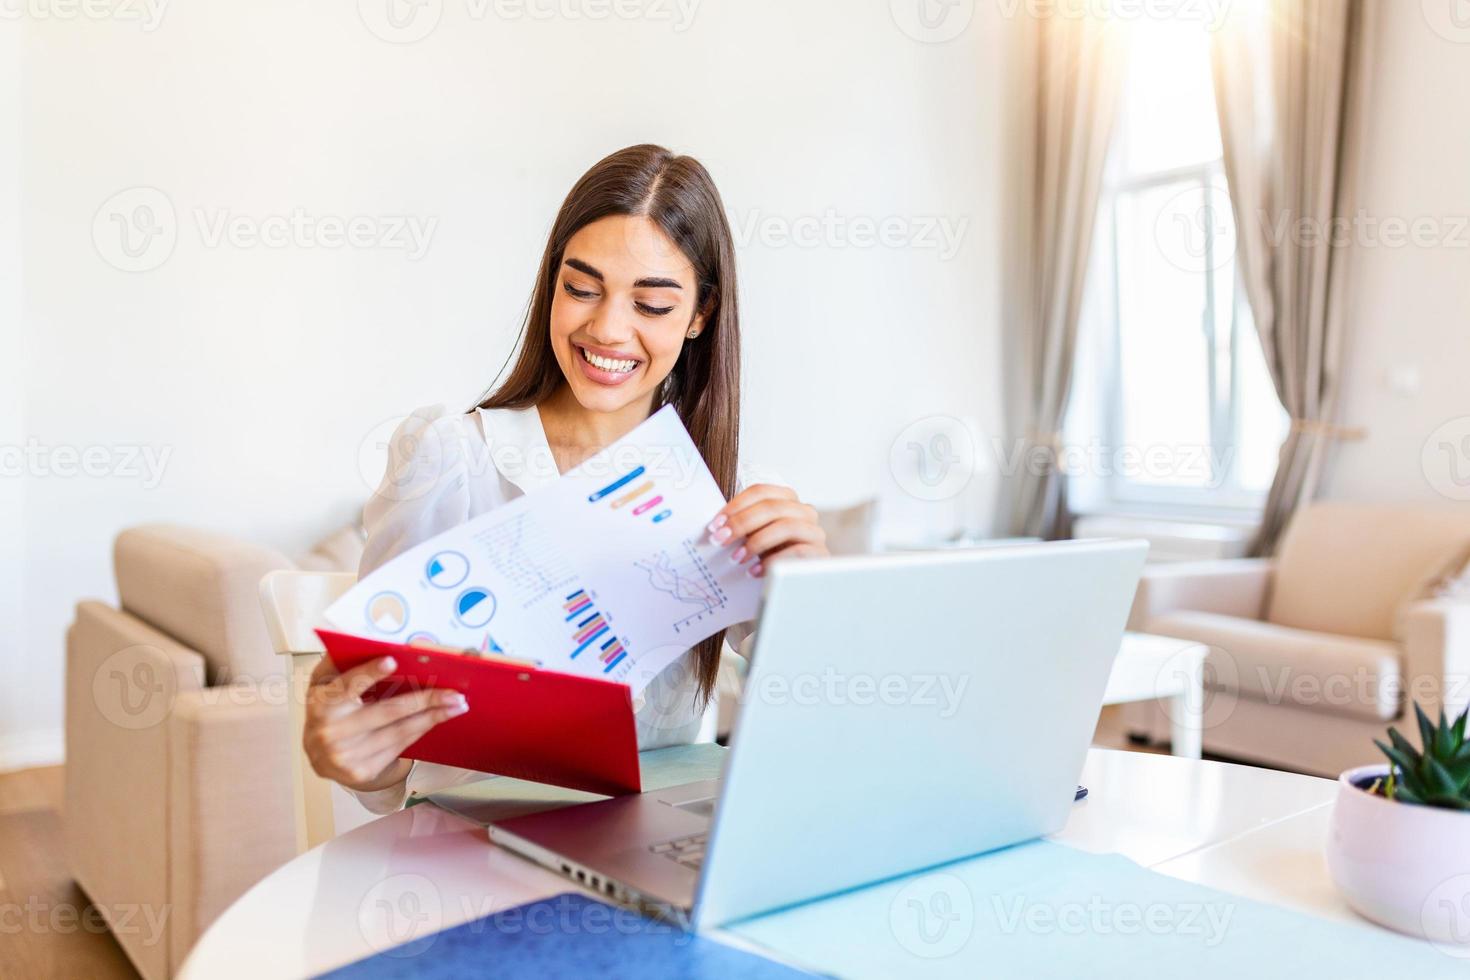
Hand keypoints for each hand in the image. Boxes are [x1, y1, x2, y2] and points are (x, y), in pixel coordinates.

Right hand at [303, 654, 468, 792]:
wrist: (319, 756)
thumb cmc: (329, 709)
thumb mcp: (324, 684)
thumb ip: (339, 663)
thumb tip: (364, 641)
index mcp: (322, 703)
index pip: (347, 685)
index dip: (369, 673)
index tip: (392, 660)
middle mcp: (331, 731)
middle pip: (387, 712)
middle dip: (425, 700)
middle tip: (453, 692)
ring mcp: (346, 755)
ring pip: (400, 731)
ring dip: (433, 717)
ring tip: (457, 705)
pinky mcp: (362, 771)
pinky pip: (400, 746)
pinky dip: (421, 730)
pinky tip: (437, 719)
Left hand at [707, 483, 827, 576]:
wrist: (793, 583)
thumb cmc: (771, 556)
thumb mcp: (754, 536)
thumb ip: (742, 527)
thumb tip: (715, 527)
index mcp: (786, 499)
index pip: (760, 491)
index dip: (736, 505)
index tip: (715, 524)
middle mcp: (804, 511)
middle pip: (772, 507)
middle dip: (741, 523)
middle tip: (720, 540)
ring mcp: (814, 532)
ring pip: (787, 526)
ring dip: (757, 542)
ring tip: (737, 558)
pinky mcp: (821, 554)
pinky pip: (797, 552)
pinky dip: (772, 561)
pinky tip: (755, 572)